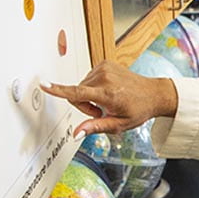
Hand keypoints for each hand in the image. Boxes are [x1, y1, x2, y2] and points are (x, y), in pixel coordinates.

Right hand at [40, 60, 178, 135]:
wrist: (153, 94)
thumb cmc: (138, 109)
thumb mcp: (118, 124)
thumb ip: (94, 127)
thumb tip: (76, 134)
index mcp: (107, 94)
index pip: (77, 93)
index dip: (58, 90)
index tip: (44, 84)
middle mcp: (105, 78)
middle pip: (77, 93)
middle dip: (84, 105)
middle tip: (101, 111)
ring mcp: (105, 68)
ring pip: (81, 85)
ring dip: (89, 96)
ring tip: (107, 101)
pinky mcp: (105, 63)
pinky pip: (88, 78)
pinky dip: (94, 86)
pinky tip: (108, 91)